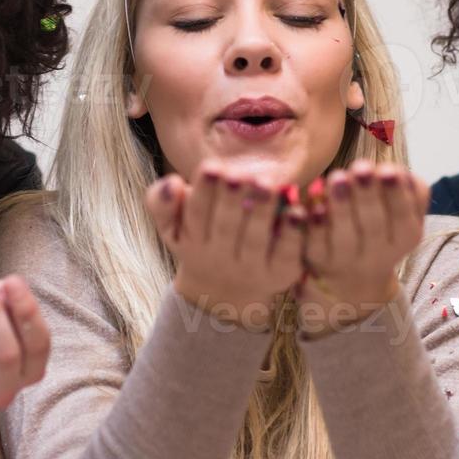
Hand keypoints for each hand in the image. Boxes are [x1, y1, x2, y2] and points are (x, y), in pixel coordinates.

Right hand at [144, 161, 305, 330]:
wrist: (225, 290)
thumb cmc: (199, 239)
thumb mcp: (171, 224)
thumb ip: (161, 202)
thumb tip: (171, 182)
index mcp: (192, 240)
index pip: (195, 214)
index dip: (203, 191)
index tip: (211, 167)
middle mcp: (220, 256)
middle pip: (226, 227)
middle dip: (233, 200)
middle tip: (242, 175)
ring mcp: (251, 268)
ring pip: (255, 240)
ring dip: (262, 213)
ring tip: (269, 186)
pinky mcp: (279, 275)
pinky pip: (286, 254)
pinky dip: (292, 234)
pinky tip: (297, 211)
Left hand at [298, 161, 429, 328]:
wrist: (355, 273)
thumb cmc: (382, 225)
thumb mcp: (405, 211)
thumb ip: (410, 190)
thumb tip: (399, 172)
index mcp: (405, 237)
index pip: (403, 217)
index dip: (396, 195)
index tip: (388, 170)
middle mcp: (377, 253)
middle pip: (374, 226)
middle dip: (367, 195)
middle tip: (360, 167)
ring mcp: (346, 260)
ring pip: (344, 237)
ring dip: (341, 207)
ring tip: (337, 177)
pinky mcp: (319, 260)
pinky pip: (315, 245)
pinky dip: (314, 227)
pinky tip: (309, 207)